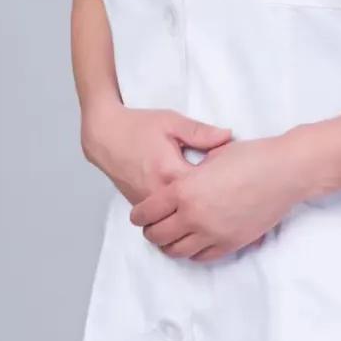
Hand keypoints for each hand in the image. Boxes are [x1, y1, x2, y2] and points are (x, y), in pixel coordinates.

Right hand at [81, 103, 232, 205]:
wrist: (105, 135)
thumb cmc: (139, 126)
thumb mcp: (172, 122)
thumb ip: (200, 132)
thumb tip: (228, 136)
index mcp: (171, 173)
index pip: (205, 188)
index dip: (223, 184)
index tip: (236, 178)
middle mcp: (159, 193)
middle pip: (193, 209)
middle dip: (211, 203)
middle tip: (229, 196)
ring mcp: (148, 203)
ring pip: (177, 217)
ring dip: (194, 210)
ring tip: (212, 201)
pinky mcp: (140, 205)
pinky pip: (163, 216)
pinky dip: (177, 211)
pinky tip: (190, 203)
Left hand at [128, 133, 307, 263]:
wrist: (285, 172)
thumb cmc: (252, 156)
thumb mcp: (212, 155)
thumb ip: (192, 170)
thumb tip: (183, 177)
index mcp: (184, 189)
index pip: (148, 211)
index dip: (139, 215)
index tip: (138, 215)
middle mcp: (194, 215)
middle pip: (158, 235)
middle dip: (150, 231)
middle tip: (150, 227)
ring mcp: (212, 233)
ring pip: (177, 250)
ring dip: (169, 245)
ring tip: (170, 237)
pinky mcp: (230, 243)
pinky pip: (201, 256)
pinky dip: (192, 251)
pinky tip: (192, 242)